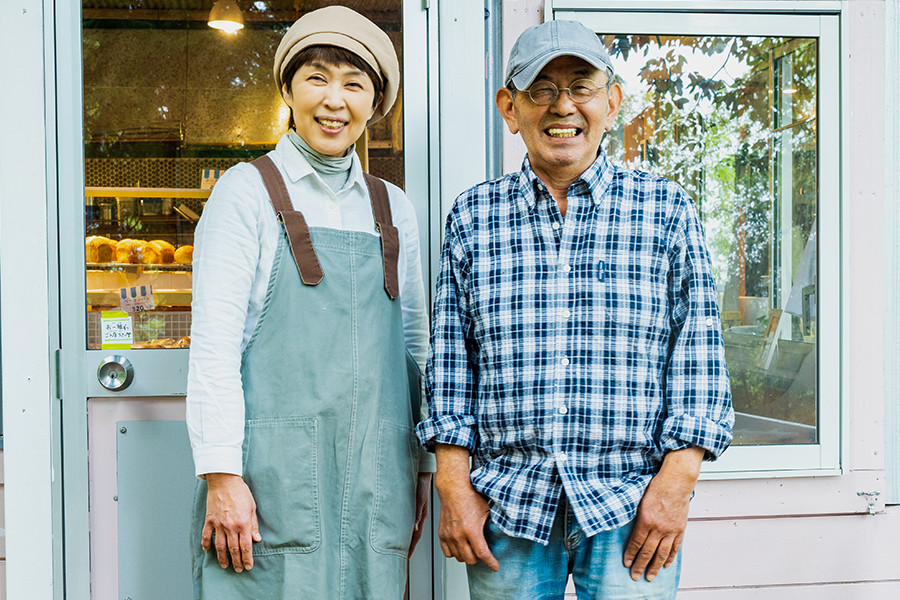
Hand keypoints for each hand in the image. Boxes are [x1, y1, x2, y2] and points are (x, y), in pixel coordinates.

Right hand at [201, 473, 261, 572]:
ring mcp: (218, 524)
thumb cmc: (241, 492)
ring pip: (219, 546)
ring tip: (225, 565)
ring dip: (222, 557)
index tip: (248, 566)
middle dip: (236, 561)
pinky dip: (206, 544)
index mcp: (243, 523)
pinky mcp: (209, 520)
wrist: (224, 481)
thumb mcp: (252, 507)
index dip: (247, 558)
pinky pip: (206, 536)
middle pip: (233, 549)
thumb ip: (253, 525)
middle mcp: (230, 526)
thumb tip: (257, 539)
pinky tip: (208, 550)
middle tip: (238, 569)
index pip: (246, 546)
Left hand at [408, 472, 432, 557]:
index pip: (416, 536)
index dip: (411, 547)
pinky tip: (402, 528)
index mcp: (421, 516)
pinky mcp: (415, 507)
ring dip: (407, 537)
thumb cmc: (422, 484)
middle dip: (409, 545)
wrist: (423, 474)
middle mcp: (419, 516)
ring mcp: (418, 512)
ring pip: (412, 528)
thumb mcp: (419, 500)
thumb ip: (416, 514)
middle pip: (414, 534)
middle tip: (401, 555)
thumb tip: (414, 528)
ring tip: (401, 545)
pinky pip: (411, 521)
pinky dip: (407, 527)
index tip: (406, 556)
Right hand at [434, 444, 498, 570]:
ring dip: (467, 556)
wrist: (454, 488)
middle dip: (479, 559)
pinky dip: (455, 553)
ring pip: (459, 558)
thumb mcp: (488, 509)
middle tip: (484, 553)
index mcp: (471, 529)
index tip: (495, 567)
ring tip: (473, 549)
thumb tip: (507, 530)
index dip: (490, 563)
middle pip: (470, 559)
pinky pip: (447, 553)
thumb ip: (495, 523)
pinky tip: (461, 547)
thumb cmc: (470, 496)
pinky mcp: (442, 534)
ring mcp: (449, 535)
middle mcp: (458, 535)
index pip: (482, 554)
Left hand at [623, 446, 703, 581]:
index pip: (636, 543)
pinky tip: (666, 565)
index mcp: (646, 520)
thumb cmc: (656, 487)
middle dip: (640, 565)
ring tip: (650, 576)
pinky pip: (675, 547)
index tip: (627, 564)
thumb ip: (635, 516)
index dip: (631, 555)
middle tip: (636, 576)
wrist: (676, 481)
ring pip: (662, 553)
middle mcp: (658, 528)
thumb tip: (627, 527)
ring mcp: (671, 530)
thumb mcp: (639, 500)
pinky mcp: (680, 529)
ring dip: (655, 566)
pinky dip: (670, 557)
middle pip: (648, 551)